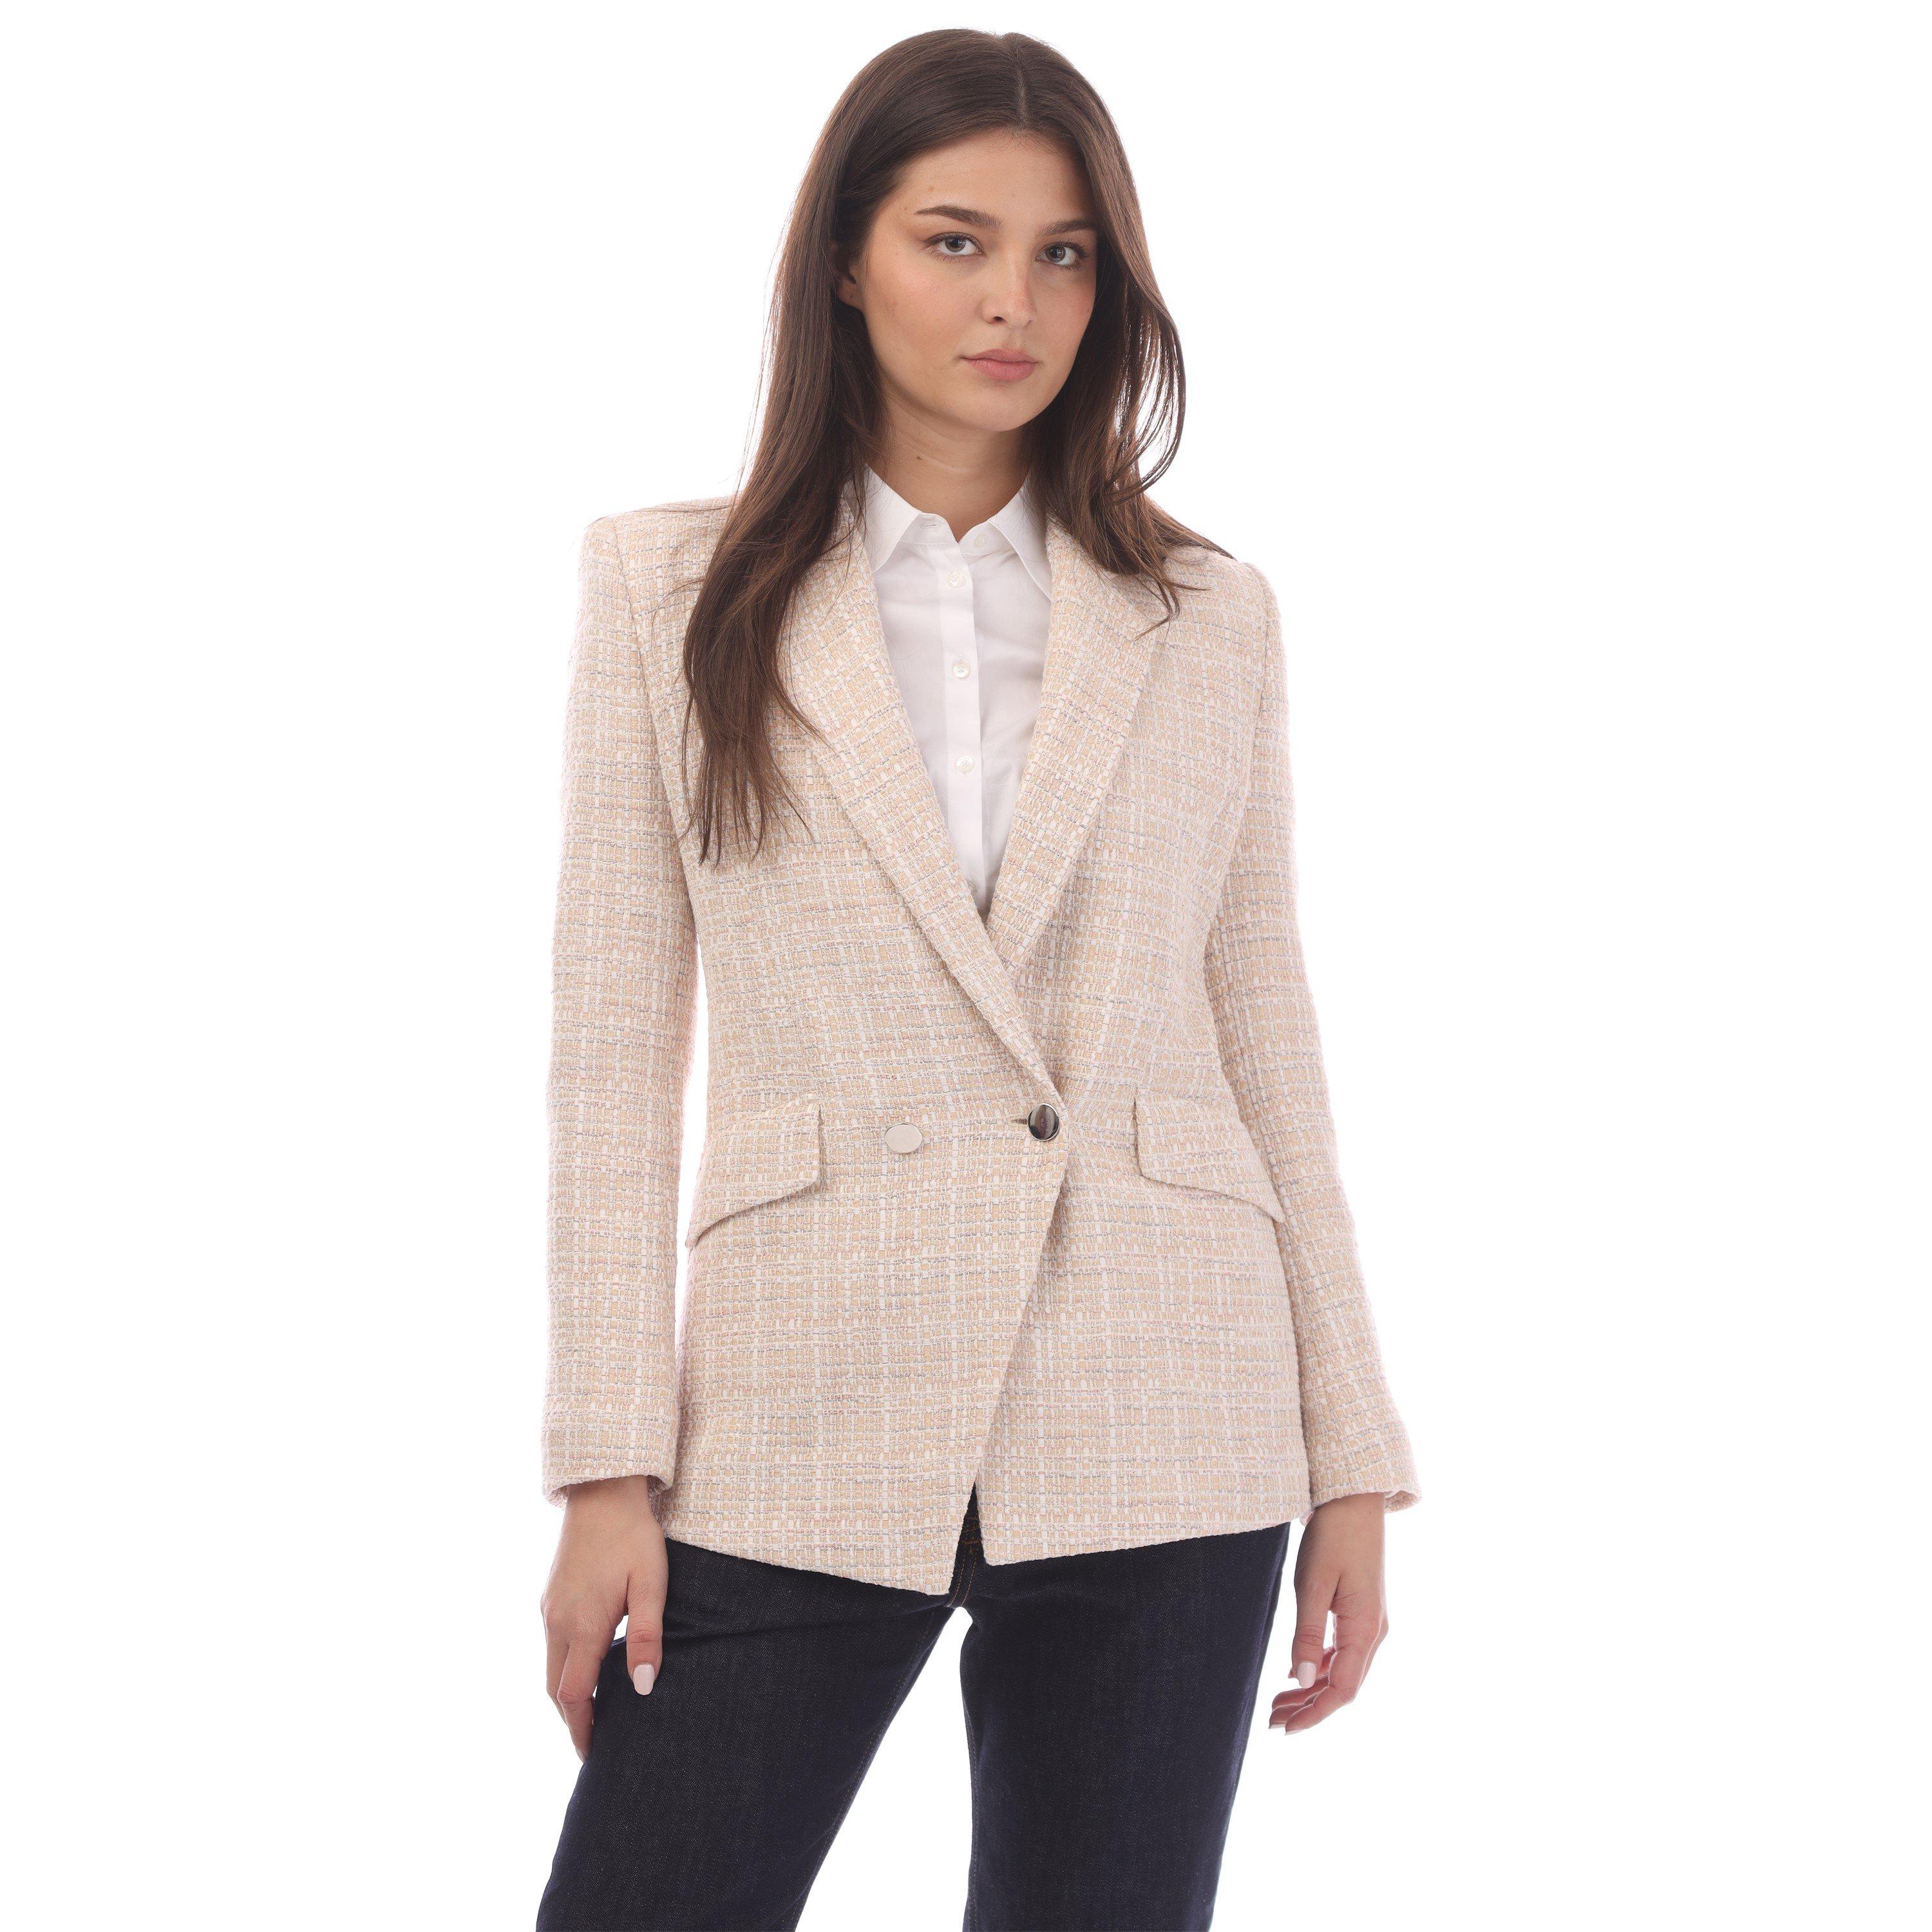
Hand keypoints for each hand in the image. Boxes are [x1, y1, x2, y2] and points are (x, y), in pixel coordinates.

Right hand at [541, 1474, 668, 1759]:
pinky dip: (563, 1668)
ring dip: (566, 1695)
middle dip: (571, 1719)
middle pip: (555, 1689)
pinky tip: (586, 1669)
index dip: (582, 1729)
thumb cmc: (634, 1537)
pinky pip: (552, 1645)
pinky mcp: (549, 1596)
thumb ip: (647, 1637)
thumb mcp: (652, 1585)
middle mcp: (557, 1622)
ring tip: (590, 1715)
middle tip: (592, 1744)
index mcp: (582, 1625)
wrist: (603, 1492)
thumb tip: (641, 1689)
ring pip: (550, 1667)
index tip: (593, 1755)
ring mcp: (549, 1608)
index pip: (573, 1695)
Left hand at [1268, 1491, 1387, 1734]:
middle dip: (1309, 1707)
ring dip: (1312, 1689)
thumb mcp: (1313, 1584)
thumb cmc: (1332, 1536)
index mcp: (1365, 1629)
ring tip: (1279, 1703)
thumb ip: (1307, 1634)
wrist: (1353, 1498)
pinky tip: (1297, 1673)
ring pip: (1342, 1669)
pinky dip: (1320, 1665)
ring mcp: (1369, 1621)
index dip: (1315, 1714)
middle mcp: (1373, 1631)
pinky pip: (1342, 1650)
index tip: (1285, 1730)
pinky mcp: (1360, 1610)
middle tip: (1272, 1721)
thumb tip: (1303, 1681)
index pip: (1342, 1690)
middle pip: (1343, 1685)